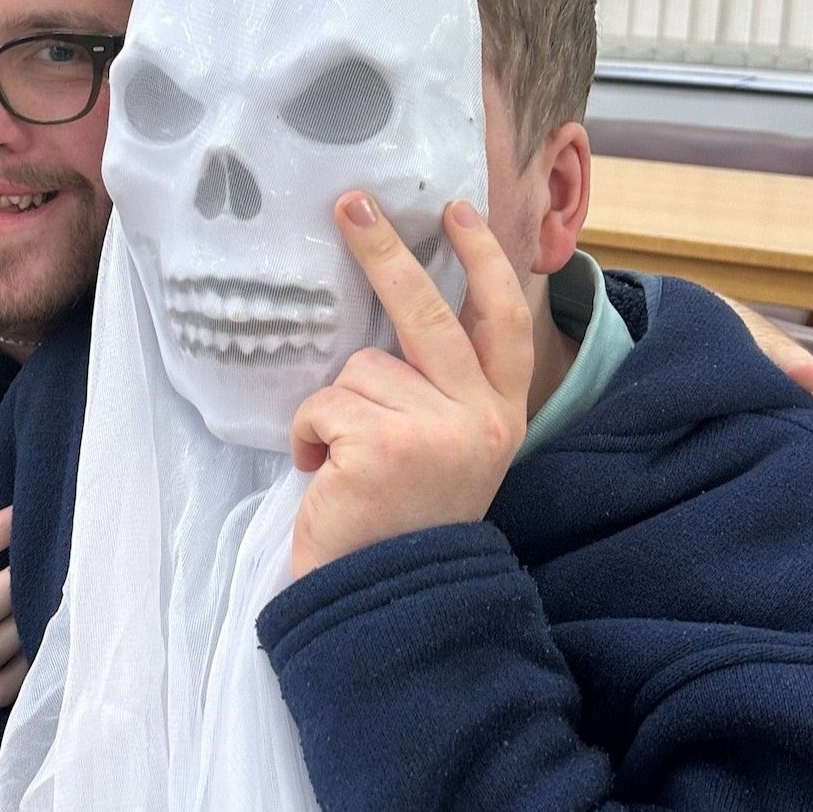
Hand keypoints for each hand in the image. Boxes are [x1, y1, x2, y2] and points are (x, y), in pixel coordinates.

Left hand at [289, 195, 532, 578]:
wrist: (387, 607)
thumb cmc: (402, 525)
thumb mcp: (447, 453)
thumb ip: (439, 390)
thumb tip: (400, 308)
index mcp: (502, 415)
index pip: (502, 320)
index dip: (484, 261)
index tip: (457, 212)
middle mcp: (481, 417)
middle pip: (427, 312)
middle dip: (383, 252)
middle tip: (348, 204)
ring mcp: (437, 430)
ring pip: (359, 367)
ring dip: (334, 409)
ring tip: (342, 463)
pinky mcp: (383, 446)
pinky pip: (324, 404)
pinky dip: (309, 436)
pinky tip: (323, 475)